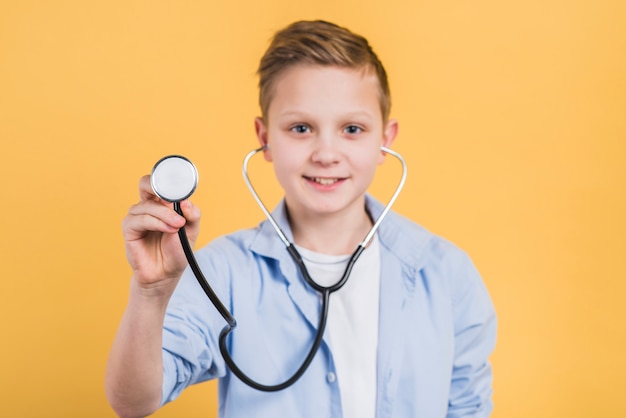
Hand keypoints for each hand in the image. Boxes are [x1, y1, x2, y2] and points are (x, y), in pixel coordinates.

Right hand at [122, 175, 200, 295]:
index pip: (161, 183)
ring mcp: (137, 217)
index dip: (169, 180)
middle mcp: (148, 206)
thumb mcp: (192, 230)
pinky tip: (168, 229)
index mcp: (163, 203)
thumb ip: (192, 214)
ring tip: (178, 225)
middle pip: (146, 183)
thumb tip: (185, 201)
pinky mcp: (129, 229)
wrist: (166, 273)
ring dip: (165, 214)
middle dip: (157, 186)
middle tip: (172, 198)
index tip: (180, 184)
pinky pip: (140, 219)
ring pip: (147, 205)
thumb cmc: (177, 250)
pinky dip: (155, 222)